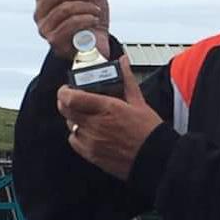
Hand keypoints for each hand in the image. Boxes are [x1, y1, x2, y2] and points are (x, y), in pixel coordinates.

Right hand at [34, 0, 109, 59]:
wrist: (98, 43)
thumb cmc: (90, 16)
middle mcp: (40, 12)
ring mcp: (45, 28)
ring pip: (65, 8)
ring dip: (87, 7)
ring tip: (96, 11)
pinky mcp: (54, 41)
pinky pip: (71, 24)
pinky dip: (87, 19)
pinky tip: (93, 21)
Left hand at [57, 56, 162, 180]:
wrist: (154, 157)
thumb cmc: (149, 132)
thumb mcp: (139, 101)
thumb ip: (126, 79)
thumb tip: (123, 62)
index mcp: (106, 108)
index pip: (71, 98)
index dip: (64, 91)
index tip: (68, 88)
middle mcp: (95, 125)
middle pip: (65, 110)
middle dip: (66, 102)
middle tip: (75, 98)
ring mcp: (91, 141)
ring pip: (70, 125)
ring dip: (74, 118)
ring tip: (87, 115)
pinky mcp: (91, 155)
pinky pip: (74, 141)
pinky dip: (78, 134)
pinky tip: (90, 131)